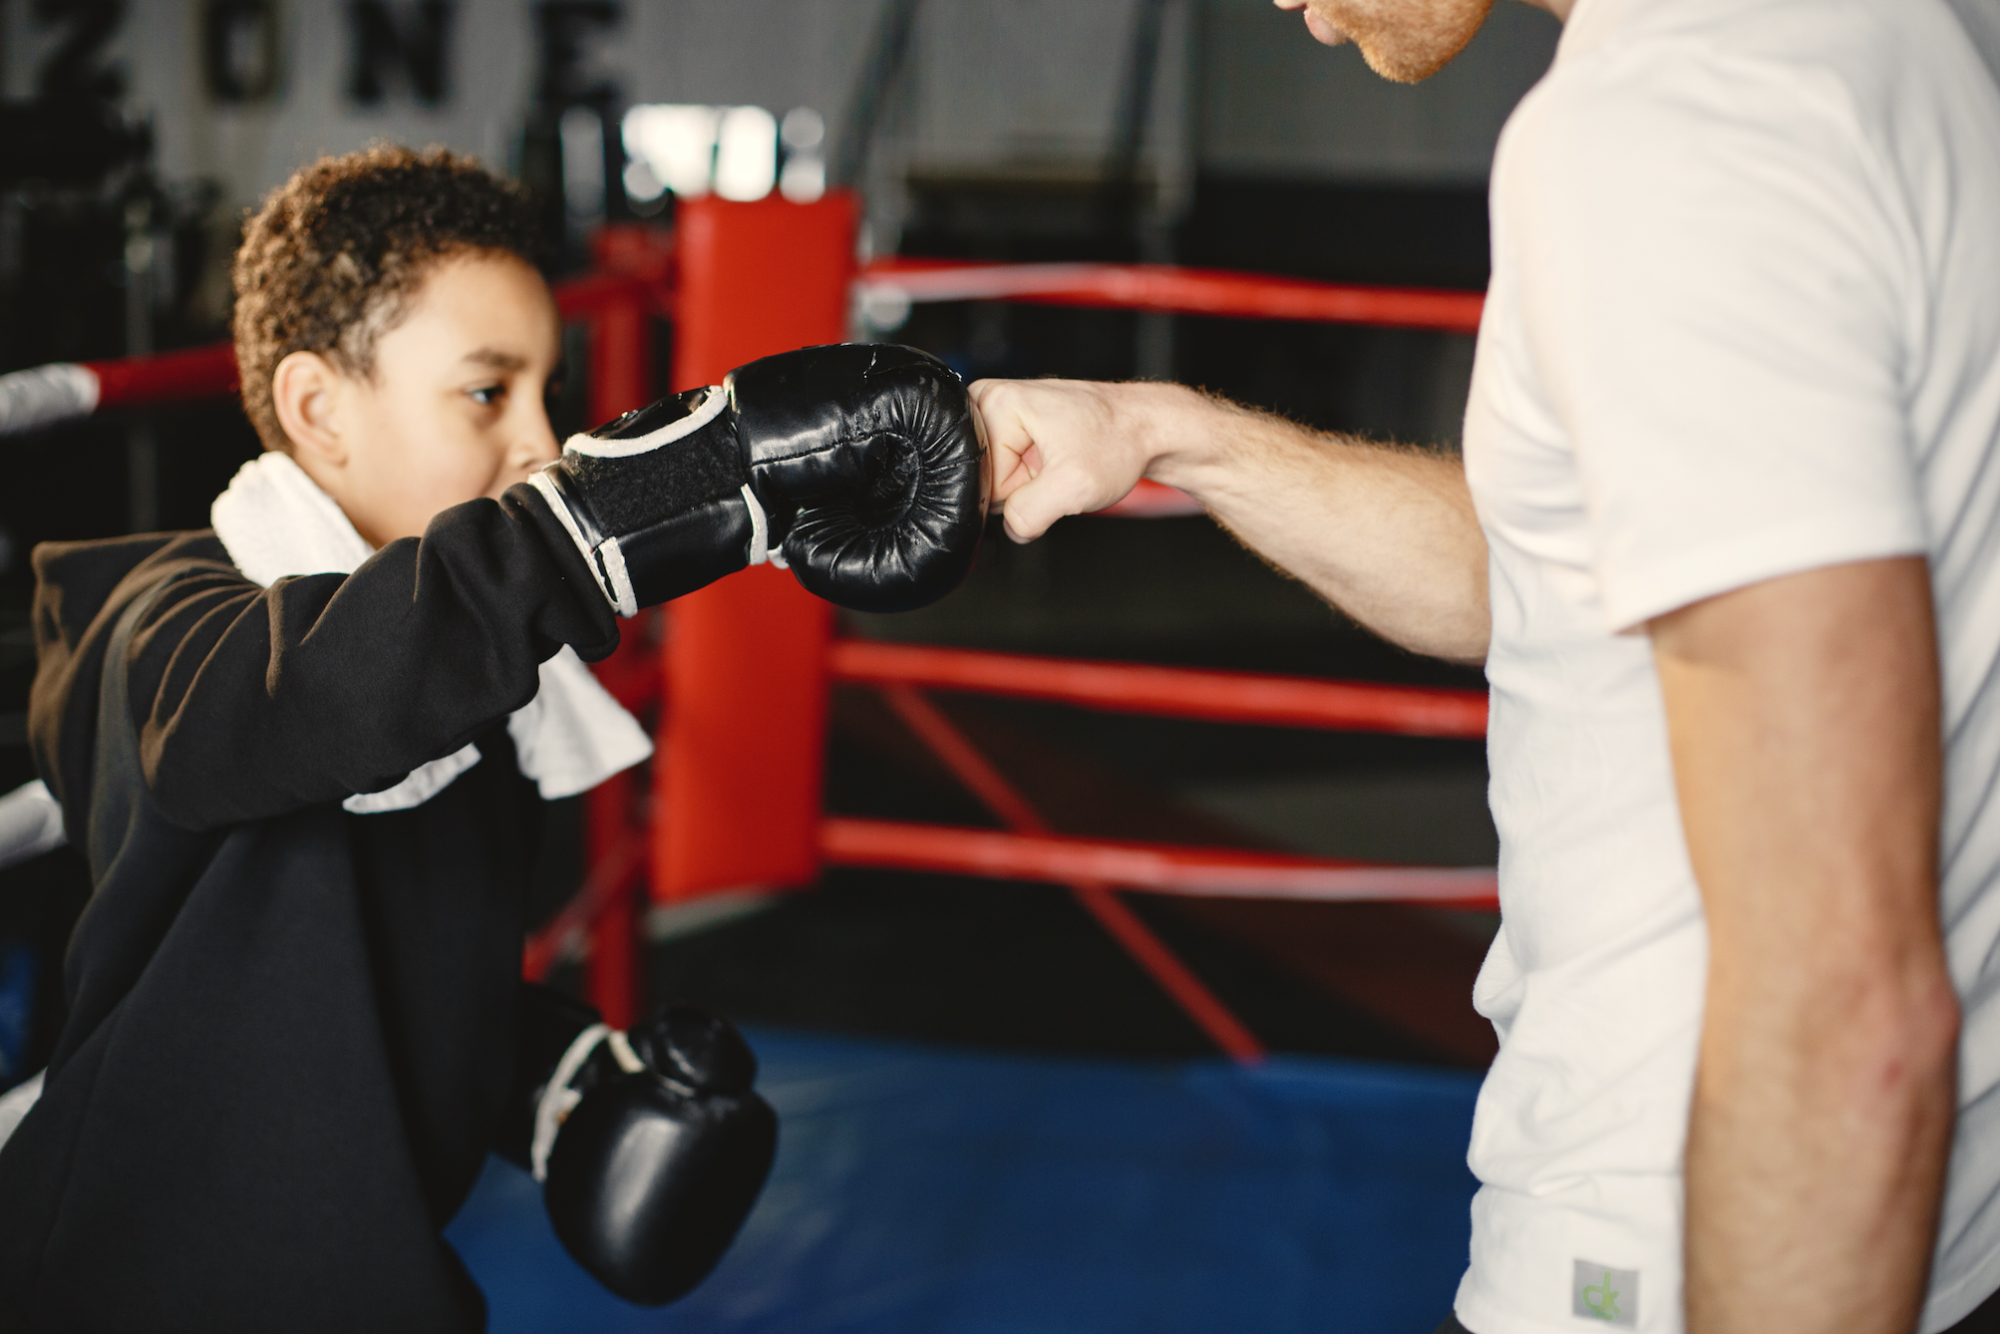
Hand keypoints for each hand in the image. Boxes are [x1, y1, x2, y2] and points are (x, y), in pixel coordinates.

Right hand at [970, 378, 1192, 542]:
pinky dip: (1035, 477)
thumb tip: (1011, 528)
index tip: (1052, 473)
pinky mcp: (1014, 426)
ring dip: (1031, 484)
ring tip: (1061, 463)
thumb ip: (1028, 514)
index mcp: (995, 402)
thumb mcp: (1073, 488)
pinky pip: (1010, 471)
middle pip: (984, 476)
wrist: (1148, 429)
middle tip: (1058, 470)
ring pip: (998, 477)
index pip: (981, 477)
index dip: (1018, 490)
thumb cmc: (1119, 442)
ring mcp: (1003, 412)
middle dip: (1023, 486)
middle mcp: (991, 400)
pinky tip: (1057, 462)